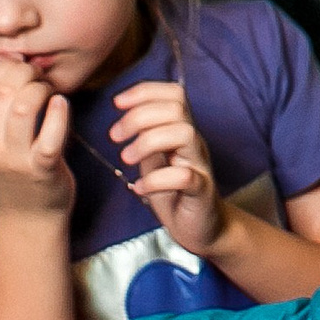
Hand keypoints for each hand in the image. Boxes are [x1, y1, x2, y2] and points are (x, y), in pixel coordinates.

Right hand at [0, 58, 73, 215]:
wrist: (28, 215)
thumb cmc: (12, 169)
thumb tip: (7, 55)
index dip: (7, 67)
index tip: (22, 66)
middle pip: (4, 91)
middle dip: (26, 73)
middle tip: (39, 75)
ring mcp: (13, 160)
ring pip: (25, 105)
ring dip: (42, 88)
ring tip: (49, 91)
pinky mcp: (42, 168)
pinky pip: (51, 131)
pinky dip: (58, 111)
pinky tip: (61, 104)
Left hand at [110, 81, 225, 254]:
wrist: (203, 228)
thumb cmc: (175, 192)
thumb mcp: (154, 159)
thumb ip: (144, 137)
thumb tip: (122, 115)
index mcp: (182, 131)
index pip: (173, 94)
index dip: (144, 91)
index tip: (117, 103)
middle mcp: (194, 143)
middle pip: (176, 108)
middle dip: (139, 116)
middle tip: (115, 137)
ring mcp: (200, 165)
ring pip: (184, 134)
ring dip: (147, 142)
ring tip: (126, 159)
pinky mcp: (202, 191)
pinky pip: (183, 177)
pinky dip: (156, 179)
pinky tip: (140, 187)